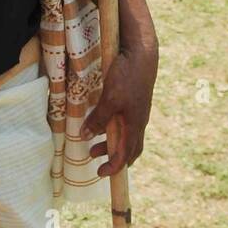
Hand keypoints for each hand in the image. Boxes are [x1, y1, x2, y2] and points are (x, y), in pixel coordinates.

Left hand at [79, 43, 157, 177]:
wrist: (143, 54)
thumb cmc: (127, 76)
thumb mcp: (109, 98)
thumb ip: (98, 118)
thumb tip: (85, 136)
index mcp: (134, 125)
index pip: (125, 155)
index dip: (113, 166)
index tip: (100, 173)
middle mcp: (139, 121)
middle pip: (130, 148)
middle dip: (113, 157)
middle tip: (94, 157)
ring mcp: (138, 112)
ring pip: (128, 135)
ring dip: (112, 142)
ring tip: (94, 142)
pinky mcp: (135, 102)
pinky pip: (126, 123)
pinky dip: (114, 129)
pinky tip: (104, 121)